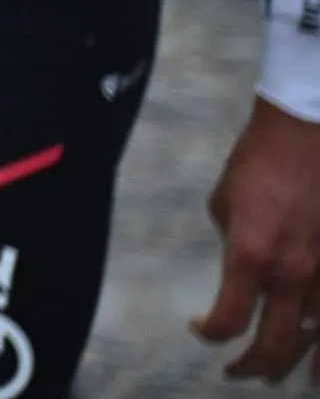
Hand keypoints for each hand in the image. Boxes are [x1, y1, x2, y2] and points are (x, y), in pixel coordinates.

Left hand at [199, 97, 319, 376]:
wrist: (305, 134)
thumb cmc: (257, 163)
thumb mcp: (224, 204)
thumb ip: (233, 246)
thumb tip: (242, 272)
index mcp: (250, 256)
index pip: (228, 320)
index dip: (210, 334)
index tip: (200, 329)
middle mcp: (291, 273)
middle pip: (275, 344)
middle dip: (254, 365)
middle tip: (239, 373)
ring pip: (315, 339)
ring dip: (296, 363)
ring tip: (281, 378)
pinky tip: (318, 357)